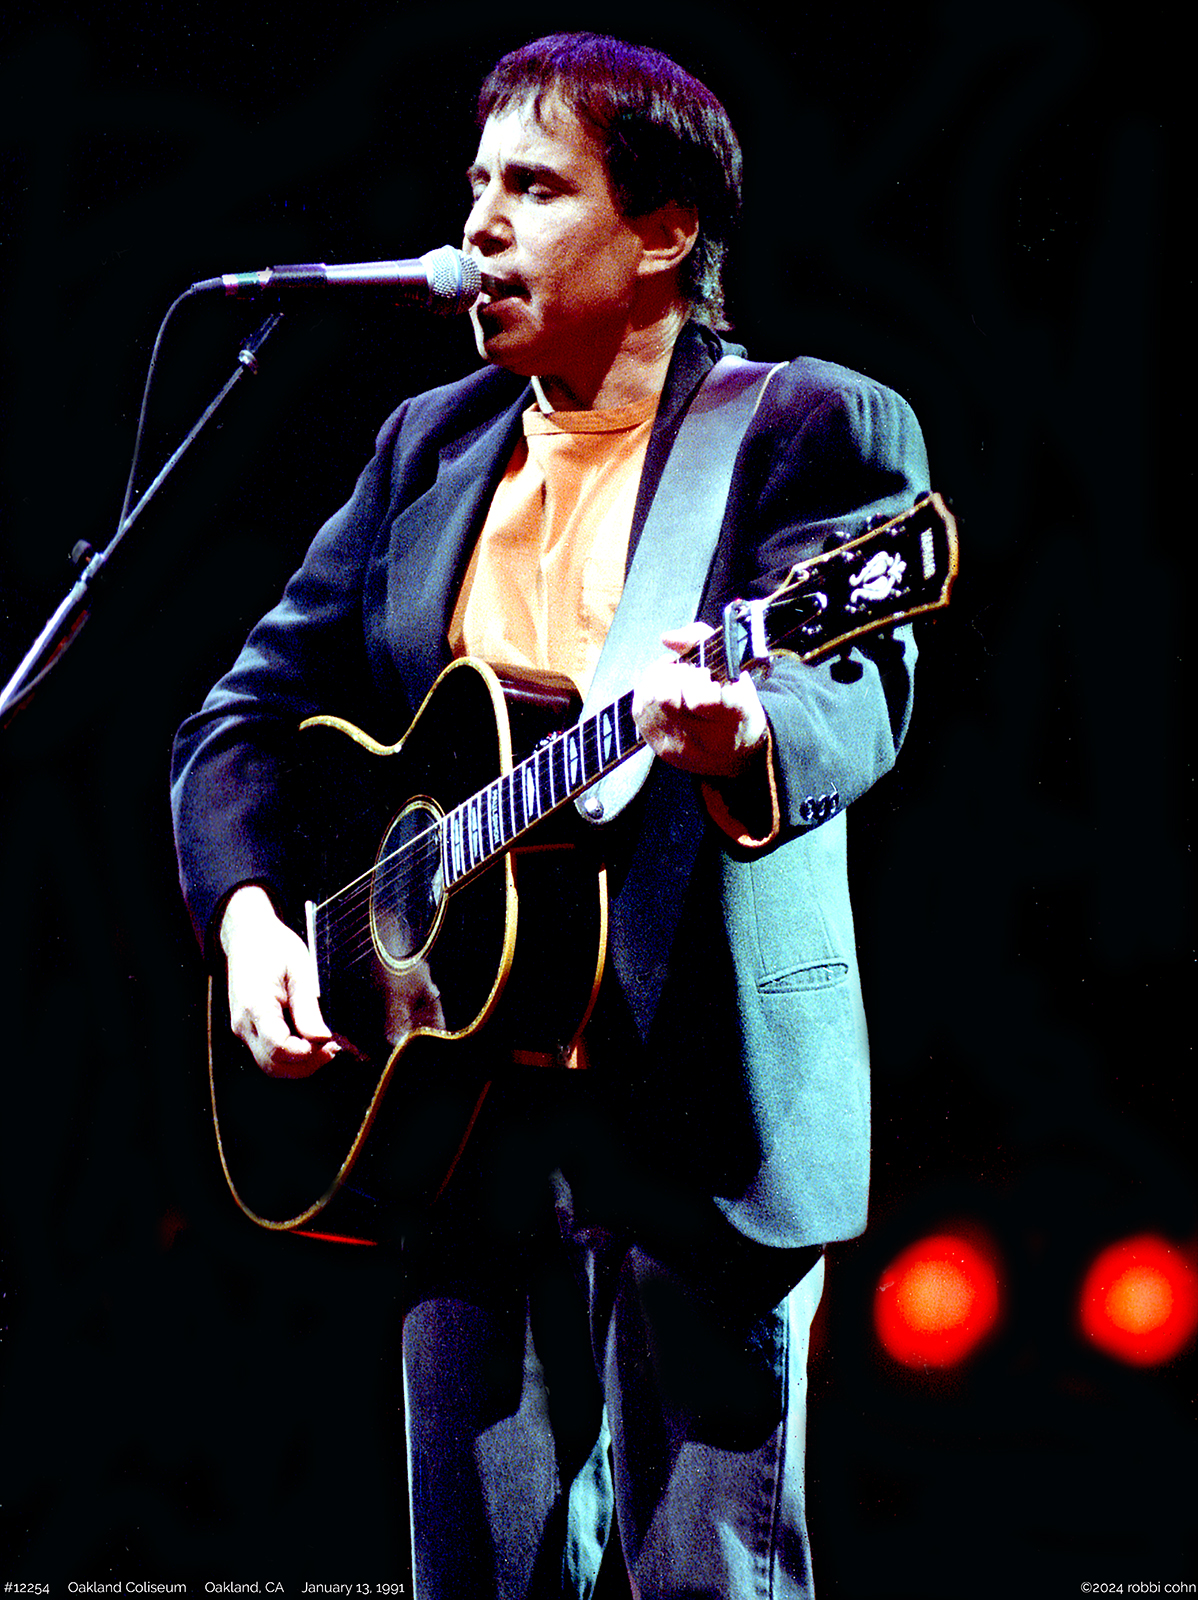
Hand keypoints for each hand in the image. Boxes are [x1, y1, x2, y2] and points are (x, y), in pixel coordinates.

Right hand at [219, 885, 339, 1077]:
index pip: (279, 1048)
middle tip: (333, 1049)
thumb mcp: (299, 971)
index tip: (330, 1043)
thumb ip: (308, 1008)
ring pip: (270, 1065)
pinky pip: (268, 1053)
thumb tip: (322, 1038)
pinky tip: (308, 1043)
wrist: (247, 935)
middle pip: (273, 1065)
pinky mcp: (248, 1029)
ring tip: (324, 1047)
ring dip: (298, 1064)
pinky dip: (289, 1056)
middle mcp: (243, 1023)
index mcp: (255, 1005)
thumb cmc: (273, 947)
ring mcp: (242, 1028)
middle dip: (306, 1065)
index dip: (307, 1053)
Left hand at [631, 624, 767, 778]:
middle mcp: (703, 739)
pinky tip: (664, 693)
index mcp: (731, 717)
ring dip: (658, 681)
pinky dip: (648, 694)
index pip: (701, 699)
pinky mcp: (659, 749)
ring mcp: (678, 747)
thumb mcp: (735, 670)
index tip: (705, 674)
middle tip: (688, 675)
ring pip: (648, 700)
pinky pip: (638, 711)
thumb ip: (702, 640)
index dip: (696, 678)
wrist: (736, 753)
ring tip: (675, 682)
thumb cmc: (737, 708)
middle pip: (666, 696)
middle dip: (673, 674)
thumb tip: (667, 638)